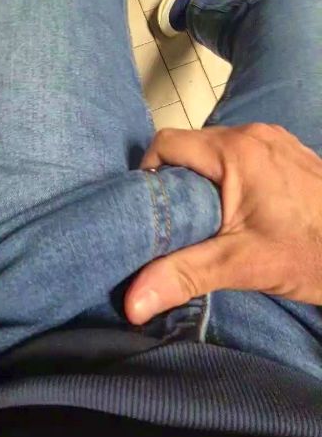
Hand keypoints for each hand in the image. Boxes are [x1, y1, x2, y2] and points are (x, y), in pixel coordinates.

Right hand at [124, 124, 321, 324]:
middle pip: (190, 147)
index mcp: (236, 150)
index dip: (147, 173)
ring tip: (204, 222)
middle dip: (174, 182)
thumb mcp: (242, 264)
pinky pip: (241, 156)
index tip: (149, 211)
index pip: (166, 143)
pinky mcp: (287, 153)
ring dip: (201, 182)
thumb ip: (184, 274)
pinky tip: (238, 214)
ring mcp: (274, 140)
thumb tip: (132, 302)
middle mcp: (253, 134)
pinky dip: (227, 179)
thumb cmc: (312, 252)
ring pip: (215, 152)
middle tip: (175, 224)